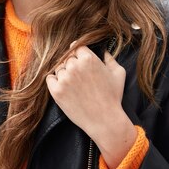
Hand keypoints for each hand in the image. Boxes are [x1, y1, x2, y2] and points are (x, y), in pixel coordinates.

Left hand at [45, 44, 137, 168]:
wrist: (104, 120)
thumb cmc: (113, 97)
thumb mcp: (118, 74)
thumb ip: (110, 58)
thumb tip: (103, 50)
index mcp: (88, 59)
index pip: (76, 47)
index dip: (78, 53)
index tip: (79, 59)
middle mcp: (74, 66)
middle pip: (67, 58)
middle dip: (72, 65)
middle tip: (80, 77)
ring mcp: (64, 78)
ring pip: (59, 68)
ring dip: (64, 73)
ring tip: (75, 85)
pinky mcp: (56, 90)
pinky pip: (50, 79)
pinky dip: (55, 81)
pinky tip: (64, 87)